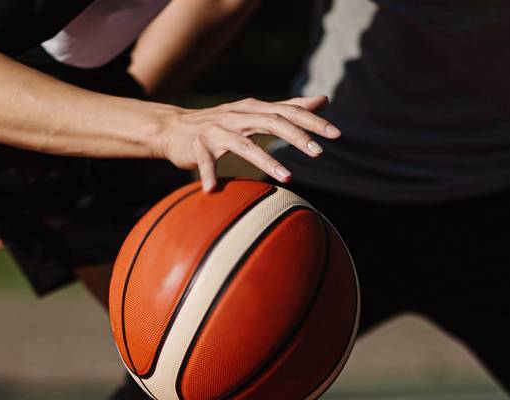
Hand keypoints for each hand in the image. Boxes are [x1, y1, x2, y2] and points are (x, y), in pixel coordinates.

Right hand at [156, 95, 339, 191]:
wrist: (174, 128)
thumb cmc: (221, 124)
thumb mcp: (255, 112)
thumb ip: (288, 108)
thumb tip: (322, 100)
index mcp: (254, 109)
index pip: (289, 111)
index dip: (313, 121)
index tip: (336, 134)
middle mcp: (237, 116)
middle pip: (272, 122)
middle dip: (297, 137)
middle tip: (319, 153)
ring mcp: (217, 131)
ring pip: (243, 144)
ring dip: (266, 160)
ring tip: (287, 177)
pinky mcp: (197, 146)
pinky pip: (205, 161)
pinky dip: (209, 174)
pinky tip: (212, 190)